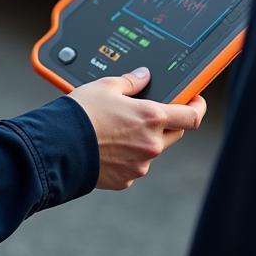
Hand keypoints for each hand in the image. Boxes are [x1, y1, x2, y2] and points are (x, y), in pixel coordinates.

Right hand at [68, 67, 206, 189]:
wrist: (58, 148)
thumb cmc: (82, 114)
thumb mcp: (107, 86)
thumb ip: (132, 81)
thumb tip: (144, 75)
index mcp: (152, 118)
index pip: (192, 116)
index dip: (198, 107)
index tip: (195, 100)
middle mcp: (151, 144)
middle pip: (175, 133)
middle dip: (168, 122)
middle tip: (148, 111)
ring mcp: (139, 165)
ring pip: (152, 149)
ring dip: (144, 139)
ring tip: (118, 128)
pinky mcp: (125, 180)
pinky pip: (134, 165)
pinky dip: (127, 156)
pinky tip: (109, 146)